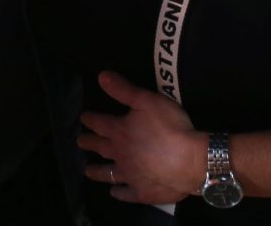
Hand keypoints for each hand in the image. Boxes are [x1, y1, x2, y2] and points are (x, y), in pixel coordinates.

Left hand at [78, 71, 203, 204]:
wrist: (190, 161)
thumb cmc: (169, 127)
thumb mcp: (147, 100)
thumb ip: (123, 90)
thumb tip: (101, 76)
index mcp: (120, 132)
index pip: (100, 123)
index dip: (90, 119)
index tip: (83, 118)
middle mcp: (120, 154)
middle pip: (100, 148)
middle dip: (89, 143)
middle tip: (80, 142)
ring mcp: (130, 176)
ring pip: (108, 174)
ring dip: (97, 171)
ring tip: (87, 171)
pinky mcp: (143, 192)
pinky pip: (127, 194)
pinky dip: (119, 194)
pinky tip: (115, 193)